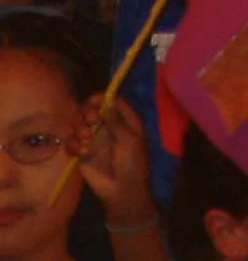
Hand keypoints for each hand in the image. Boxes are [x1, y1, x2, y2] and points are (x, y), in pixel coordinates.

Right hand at [72, 96, 155, 231]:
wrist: (121, 191)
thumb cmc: (132, 164)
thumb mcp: (129, 141)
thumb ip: (116, 122)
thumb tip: (108, 101)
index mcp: (125, 121)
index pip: (112, 101)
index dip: (102, 98)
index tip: (93, 101)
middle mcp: (108, 128)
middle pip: (91, 110)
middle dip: (88, 112)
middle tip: (91, 120)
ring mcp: (94, 140)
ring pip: (79, 124)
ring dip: (80, 127)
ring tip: (86, 137)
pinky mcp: (82, 154)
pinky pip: (71, 143)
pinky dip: (74, 145)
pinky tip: (82, 152)